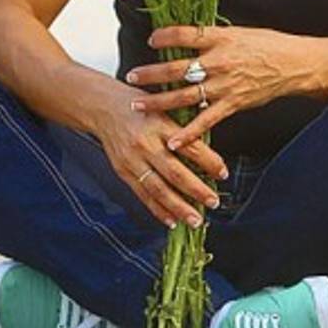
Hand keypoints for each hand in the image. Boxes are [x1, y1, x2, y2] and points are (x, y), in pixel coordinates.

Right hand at [87, 79, 227, 228]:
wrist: (104, 108)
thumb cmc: (141, 107)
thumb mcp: (166, 109)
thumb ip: (184, 130)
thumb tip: (210, 154)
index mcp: (161, 126)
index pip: (190, 147)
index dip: (209, 162)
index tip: (223, 173)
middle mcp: (146, 145)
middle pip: (175, 173)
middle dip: (197, 191)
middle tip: (213, 202)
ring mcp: (133, 161)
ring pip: (159, 189)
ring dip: (179, 208)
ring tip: (196, 220)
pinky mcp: (123, 172)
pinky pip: (143, 195)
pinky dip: (158, 210)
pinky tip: (172, 220)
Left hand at [126, 25, 313, 150]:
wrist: (295, 64)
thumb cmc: (269, 46)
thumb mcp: (240, 32)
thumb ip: (213, 37)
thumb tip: (189, 36)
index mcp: (220, 38)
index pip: (184, 34)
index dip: (164, 36)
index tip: (151, 39)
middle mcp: (219, 61)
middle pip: (176, 68)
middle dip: (150, 73)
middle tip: (131, 76)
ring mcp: (225, 84)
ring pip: (184, 94)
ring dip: (158, 101)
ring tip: (138, 105)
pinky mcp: (233, 103)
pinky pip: (206, 120)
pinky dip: (188, 133)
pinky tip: (172, 141)